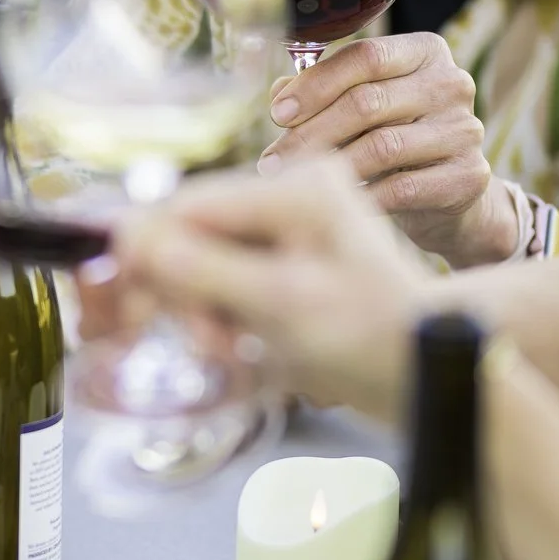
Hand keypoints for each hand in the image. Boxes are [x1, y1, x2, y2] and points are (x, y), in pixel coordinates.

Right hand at [116, 159, 439, 421]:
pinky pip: (228, 270)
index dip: (150, 254)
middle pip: (193, 229)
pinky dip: (222, 307)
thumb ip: (204, 271)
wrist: (428, 370)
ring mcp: (292, 220)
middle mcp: (293, 190)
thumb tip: (131, 240)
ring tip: (228, 348)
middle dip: (183, 289)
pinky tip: (239, 337)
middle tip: (203, 341)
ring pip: (205, 254)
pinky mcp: (290, 250)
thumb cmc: (372, 339)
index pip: (190, 206)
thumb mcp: (282, 306)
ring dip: (201, 306)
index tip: (130, 307)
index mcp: (298, 189)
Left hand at [262, 33, 518, 267]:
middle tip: (272, 162)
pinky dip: (362, 198)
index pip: (366, 56)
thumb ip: (322, 93)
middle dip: (310, 133)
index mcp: (425, 52)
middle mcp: (452, 83)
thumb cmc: (394, 140)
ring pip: (382, 146)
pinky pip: (401, 188)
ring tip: (294, 184)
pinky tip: (334, 205)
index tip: (277, 114)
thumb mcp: (361, 109)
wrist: (450, 196)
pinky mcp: (468, 176)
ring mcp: (465, 130)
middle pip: (368, 101)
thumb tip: (279, 95)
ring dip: (329, 168)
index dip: (315, 84)